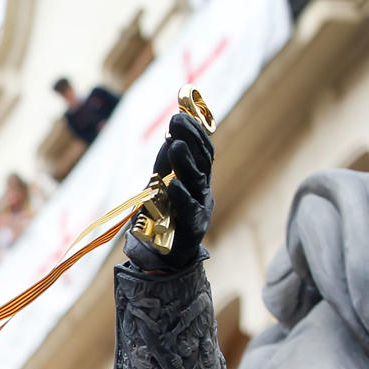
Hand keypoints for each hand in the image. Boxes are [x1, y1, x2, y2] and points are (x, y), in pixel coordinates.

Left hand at [125, 112, 213, 270]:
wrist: (168, 255)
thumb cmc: (168, 216)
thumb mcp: (166, 184)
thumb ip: (168, 163)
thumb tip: (171, 135)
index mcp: (199, 177)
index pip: (203, 149)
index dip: (196, 131)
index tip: (183, 113)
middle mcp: (203, 190)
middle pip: (202, 161)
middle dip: (190, 139)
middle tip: (177, 121)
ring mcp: (200, 208)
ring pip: (196, 183)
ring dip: (185, 163)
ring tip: (175, 146)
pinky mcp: (193, 228)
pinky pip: (188, 210)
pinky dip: (181, 197)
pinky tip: (173, 185)